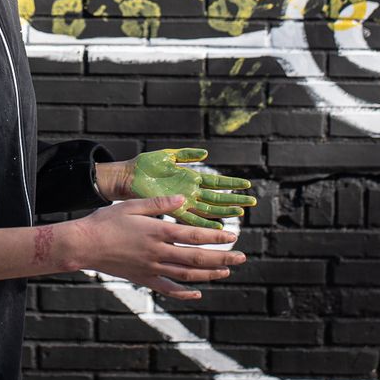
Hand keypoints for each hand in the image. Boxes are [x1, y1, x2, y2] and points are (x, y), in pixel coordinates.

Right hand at [66, 194, 244, 299]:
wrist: (83, 245)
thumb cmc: (106, 221)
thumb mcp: (132, 205)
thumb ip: (159, 203)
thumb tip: (183, 199)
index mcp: (157, 232)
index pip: (194, 235)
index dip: (215, 237)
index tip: (232, 236)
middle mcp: (158, 253)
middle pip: (197, 258)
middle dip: (222, 258)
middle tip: (241, 258)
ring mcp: (151, 268)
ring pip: (187, 275)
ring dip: (209, 274)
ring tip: (225, 272)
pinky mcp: (143, 279)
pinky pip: (168, 289)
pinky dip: (184, 293)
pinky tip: (197, 293)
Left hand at [131, 148, 255, 228]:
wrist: (127, 176)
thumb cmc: (146, 165)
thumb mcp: (168, 156)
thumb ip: (186, 154)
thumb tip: (206, 153)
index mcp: (190, 178)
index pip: (216, 182)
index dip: (231, 184)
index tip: (247, 185)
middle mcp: (189, 192)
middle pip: (217, 197)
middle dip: (234, 199)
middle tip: (252, 202)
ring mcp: (182, 202)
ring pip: (208, 209)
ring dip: (224, 211)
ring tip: (240, 212)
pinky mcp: (171, 209)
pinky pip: (191, 218)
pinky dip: (203, 223)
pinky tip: (216, 226)